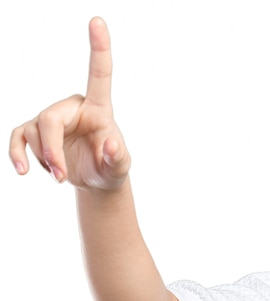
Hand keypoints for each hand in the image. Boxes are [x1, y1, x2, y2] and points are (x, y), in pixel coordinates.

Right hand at [9, 17, 129, 190]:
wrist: (96, 178)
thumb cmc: (111, 167)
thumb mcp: (120, 167)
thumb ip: (118, 157)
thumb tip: (110, 144)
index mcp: (99, 109)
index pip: (99, 74)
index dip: (99, 48)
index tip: (98, 20)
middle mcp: (73, 107)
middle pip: (48, 119)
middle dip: (51, 151)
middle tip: (61, 176)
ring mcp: (51, 119)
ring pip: (33, 132)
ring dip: (44, 159)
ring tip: (60, 177)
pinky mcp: (36, 131)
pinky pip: (18, 137)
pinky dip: (16, 154)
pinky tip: (22, 170)